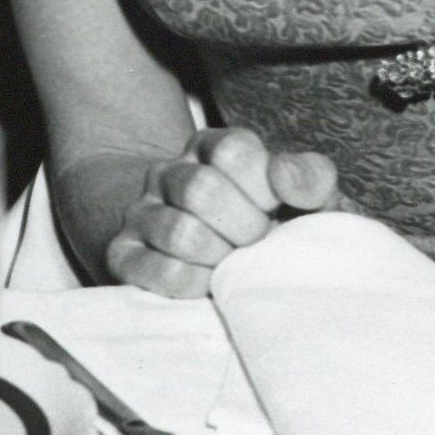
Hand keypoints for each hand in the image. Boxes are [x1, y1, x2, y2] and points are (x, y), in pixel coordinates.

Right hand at [103, 127, 338, 297]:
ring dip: (221, 258)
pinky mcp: (123, 254)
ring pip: (180, 233)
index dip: (265, 186)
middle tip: (259, 245)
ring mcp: (141, 213)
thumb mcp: (302, 199)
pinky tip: (210, 285)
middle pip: (201, 189)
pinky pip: (159, 272)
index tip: (277, 210)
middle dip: (245, 228)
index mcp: (213, 149)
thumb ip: (310, 179)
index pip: (233, 150)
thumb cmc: (271, 227)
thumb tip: (286, 179)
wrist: (216, 262)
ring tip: (236, 267)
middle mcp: (170, 173)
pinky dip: (195, 285)